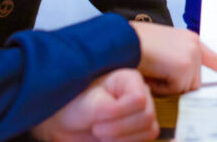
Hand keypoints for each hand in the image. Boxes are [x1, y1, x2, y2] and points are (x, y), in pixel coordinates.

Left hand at [32, 68, 157, 141]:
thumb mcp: (87, 104)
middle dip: (119, 129)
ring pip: (149, 130)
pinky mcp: (139, 131)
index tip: (98, 118)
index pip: (139, 99)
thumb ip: (105, 108)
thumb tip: (119, 112)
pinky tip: (108, 141)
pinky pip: (145, 141)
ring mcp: (142, 114)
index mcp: (130, 80)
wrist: (67, 124)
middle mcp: (141, 95)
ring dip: (122, 139)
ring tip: (101, 136)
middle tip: (96, 129)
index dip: (120, 112)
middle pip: (147, 116)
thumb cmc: (75, 106)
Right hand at [130, 22, 216, 93]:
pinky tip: (151, 72)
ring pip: (184, 87)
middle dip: (175, 84)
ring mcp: (192, 56)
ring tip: (152, 70)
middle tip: (156, 71)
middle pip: (194, 81)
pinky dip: (160, 87)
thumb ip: (176, 62)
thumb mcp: (162, 50)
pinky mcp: (185, 67)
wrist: (123, 39)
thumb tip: (183, 81)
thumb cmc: (134, 44)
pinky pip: (174, 90)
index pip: (212, 58)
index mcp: (189, 39)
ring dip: (167, 86)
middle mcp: (194, 46)